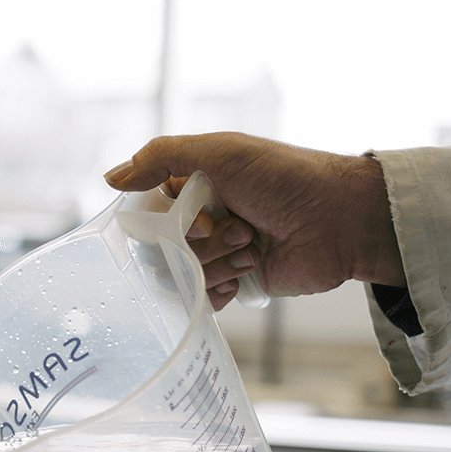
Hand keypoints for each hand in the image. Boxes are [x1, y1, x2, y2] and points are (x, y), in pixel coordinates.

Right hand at [105, 132, 401, 310]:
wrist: (340, 220)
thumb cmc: (285, 177)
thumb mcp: (221, 152)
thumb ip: (160, 157)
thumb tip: (110, 178)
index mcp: (193, 185)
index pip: (148, 211)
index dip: (166, 221)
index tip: (198, 219)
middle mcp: (201, 218)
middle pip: (163, 248)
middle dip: (200, 244)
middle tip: (239, 229)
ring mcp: (218, 252)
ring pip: (183, 275)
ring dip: (218, 263)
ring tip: (253, 247)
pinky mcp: (236, 282)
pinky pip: (202, 299)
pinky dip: (219, 291)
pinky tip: (246, 273)